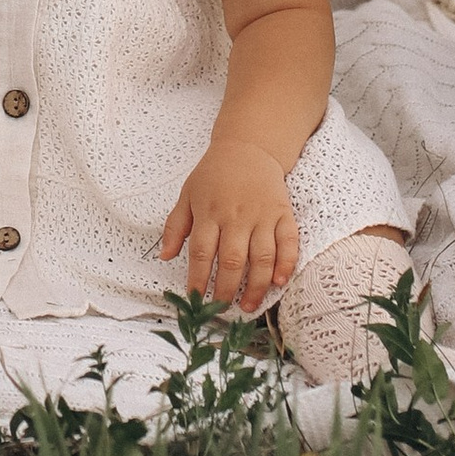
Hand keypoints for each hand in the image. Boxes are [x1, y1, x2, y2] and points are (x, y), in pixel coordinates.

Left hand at [161, 135, 298, 313]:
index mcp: (210, 211)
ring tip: (247, 306)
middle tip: (221, 308)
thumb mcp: (187, 194)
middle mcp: (237, 215)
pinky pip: (289, 243)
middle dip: (227, 289)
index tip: (195, 298)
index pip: (203, 251)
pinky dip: (286, 264)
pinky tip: (279, 282)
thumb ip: (175, 226)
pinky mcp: (283, 214)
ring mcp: (263, 215)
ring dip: (256, 285)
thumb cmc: (214, 174)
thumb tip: (165, 256)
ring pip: (262, 257)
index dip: (198, 278)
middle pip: (233, 259)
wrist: (248, 147)